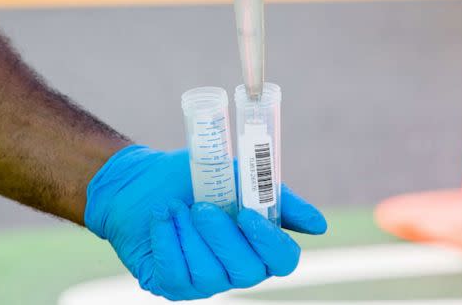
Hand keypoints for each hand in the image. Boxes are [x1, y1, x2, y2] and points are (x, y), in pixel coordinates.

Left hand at [85, 145, 326, 300]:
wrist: (142, 179)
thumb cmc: (194, 179)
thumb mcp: (237, 177)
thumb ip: (276, 199)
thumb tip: (319, 226)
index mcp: (259, 244)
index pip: (283, 261)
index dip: (269, 242)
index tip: (246, 214)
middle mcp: (235, 269)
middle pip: (247, 271)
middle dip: (222, 238)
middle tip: (201, 207)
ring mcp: (203, 282)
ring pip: (208, 274)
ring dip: (188, 235)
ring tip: (174, 206)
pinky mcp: (170, 285)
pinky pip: (175, 274)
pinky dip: (166, 241)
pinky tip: (161, 217)